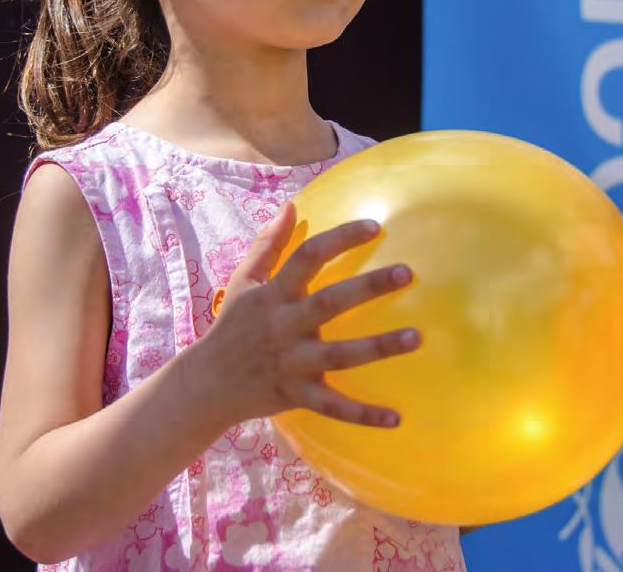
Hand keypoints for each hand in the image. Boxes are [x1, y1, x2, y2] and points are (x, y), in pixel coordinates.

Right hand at [195, 201, 419, 429]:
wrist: (205, 385)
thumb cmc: (233, 326)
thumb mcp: (244, 280)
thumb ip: (268, 244)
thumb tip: (290, 204)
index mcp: (272, 295)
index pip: (307, 257)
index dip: (340, 239)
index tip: (375, 227)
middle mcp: (283, 326)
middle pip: (330, 303)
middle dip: (368, 287)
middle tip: (407, 272)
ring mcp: (291, 363)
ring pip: (340, 356)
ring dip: (379, 347)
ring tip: (417, 337)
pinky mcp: (296, 396)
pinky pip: (333, 407)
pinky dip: (363, 415)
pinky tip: (396, 418)